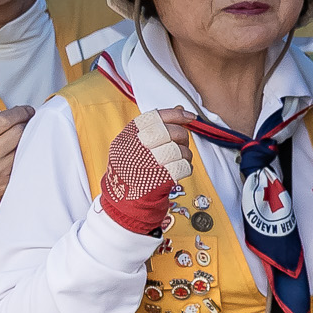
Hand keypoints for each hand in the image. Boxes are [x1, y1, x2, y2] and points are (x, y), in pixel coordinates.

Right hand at [0, 106, 34, 236]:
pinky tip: (27, 152)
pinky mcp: (8, 185)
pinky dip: (28, 155)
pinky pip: (25, 164)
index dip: (19, 112)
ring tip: (29, 136)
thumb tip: (15, 118)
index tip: (26, 110)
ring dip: (30, 139)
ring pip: (25, 147)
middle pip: (18, 132)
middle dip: (27, 123)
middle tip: (30, 121)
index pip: (3, 121)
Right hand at [97, 107, 192, 234]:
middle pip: (169, 132)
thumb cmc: (131, 171)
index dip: (175, 115)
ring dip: (185, 154)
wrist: (124, 203)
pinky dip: (186, 167)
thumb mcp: (134, 145)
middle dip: (181, 136)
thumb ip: (155, 127)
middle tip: (180, 143)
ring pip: (179, 150)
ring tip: (178, 160)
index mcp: (128, 137)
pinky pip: (183, 166)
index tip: (189, 117)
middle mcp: (136, 148)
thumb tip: (180, 109)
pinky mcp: (160, 179)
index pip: (155, 117)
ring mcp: (147, 164)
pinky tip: (179, 170)